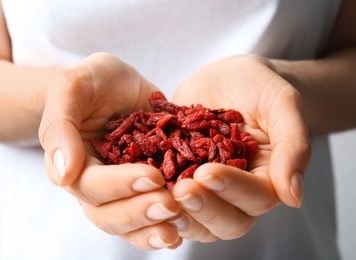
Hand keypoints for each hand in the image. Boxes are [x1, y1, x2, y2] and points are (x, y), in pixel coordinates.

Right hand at [38, 53, 181, 248]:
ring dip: (154, 228)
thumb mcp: (71, 88)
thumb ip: (61, 126)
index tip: (152, 177)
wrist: (117, 85)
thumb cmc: (92, 81)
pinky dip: (167, 224)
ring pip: (131, 224)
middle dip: (140, 213)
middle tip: (171, 205)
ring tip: (181, 225)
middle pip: (110, 215)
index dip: (119, 186)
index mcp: (74, 164)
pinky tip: (187, 227)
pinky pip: (153, 215)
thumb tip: (63, 175)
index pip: (91, 186)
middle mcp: (97, 184)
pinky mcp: (148, 186)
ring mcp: (123, 189)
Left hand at [170, 55, 310, 241]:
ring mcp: (205, 188)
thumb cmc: (260, 87)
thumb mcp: (281, 105)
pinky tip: (137, 189)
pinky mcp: (178, 176)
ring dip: (177, 213)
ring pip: (196, 219)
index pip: (256, 198)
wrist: (228, 78)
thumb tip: (294, 197)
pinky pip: (167, 198)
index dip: (232, 190)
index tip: (208, 173)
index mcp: (265, 178)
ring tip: (156, 195)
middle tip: (181, 189)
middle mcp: (236, 192)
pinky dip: (154, 198)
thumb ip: (293, 145)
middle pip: (226, 221)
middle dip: (204, 208)